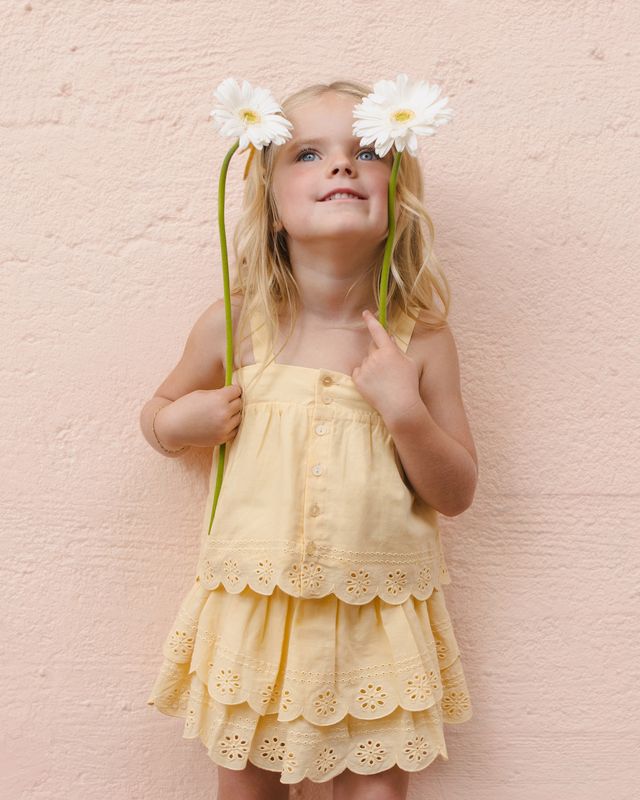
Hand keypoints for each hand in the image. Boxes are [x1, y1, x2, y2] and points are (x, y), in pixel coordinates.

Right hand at [162, 384, 243, 447]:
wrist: (174, 427)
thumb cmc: (186, 407)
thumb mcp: (202, 394)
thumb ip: (220, 394)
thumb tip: (237, 393)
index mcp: (219, 399)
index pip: (237, 391)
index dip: (232, 390)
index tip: (227, 391)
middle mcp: (224, 413)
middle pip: (239, 404)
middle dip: (233, 401)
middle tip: (223, 402)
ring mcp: (224, 427)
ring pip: (239, 417)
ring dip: (233, 414)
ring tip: (221, 412)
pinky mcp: (222, 438)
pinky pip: (235, 430)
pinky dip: (231, 426)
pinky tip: (221, 422)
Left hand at [351, 309, 422, 423]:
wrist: (400, 406)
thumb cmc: (408, 385)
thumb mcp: (408, 363)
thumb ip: (396, 349)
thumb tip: (388, 338)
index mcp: (389, 351)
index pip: (378, 330)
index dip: (371, 320)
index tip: (365, 313)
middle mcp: (375, 357)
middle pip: (372, 347)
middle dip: (377, 352)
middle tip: (387, 367)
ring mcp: (365, 368)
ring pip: (366, 361)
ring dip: (372, 366)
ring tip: (384, 381)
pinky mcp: (358, 379)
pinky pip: (358, 372)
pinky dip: (364, 376)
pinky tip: (375, 385)